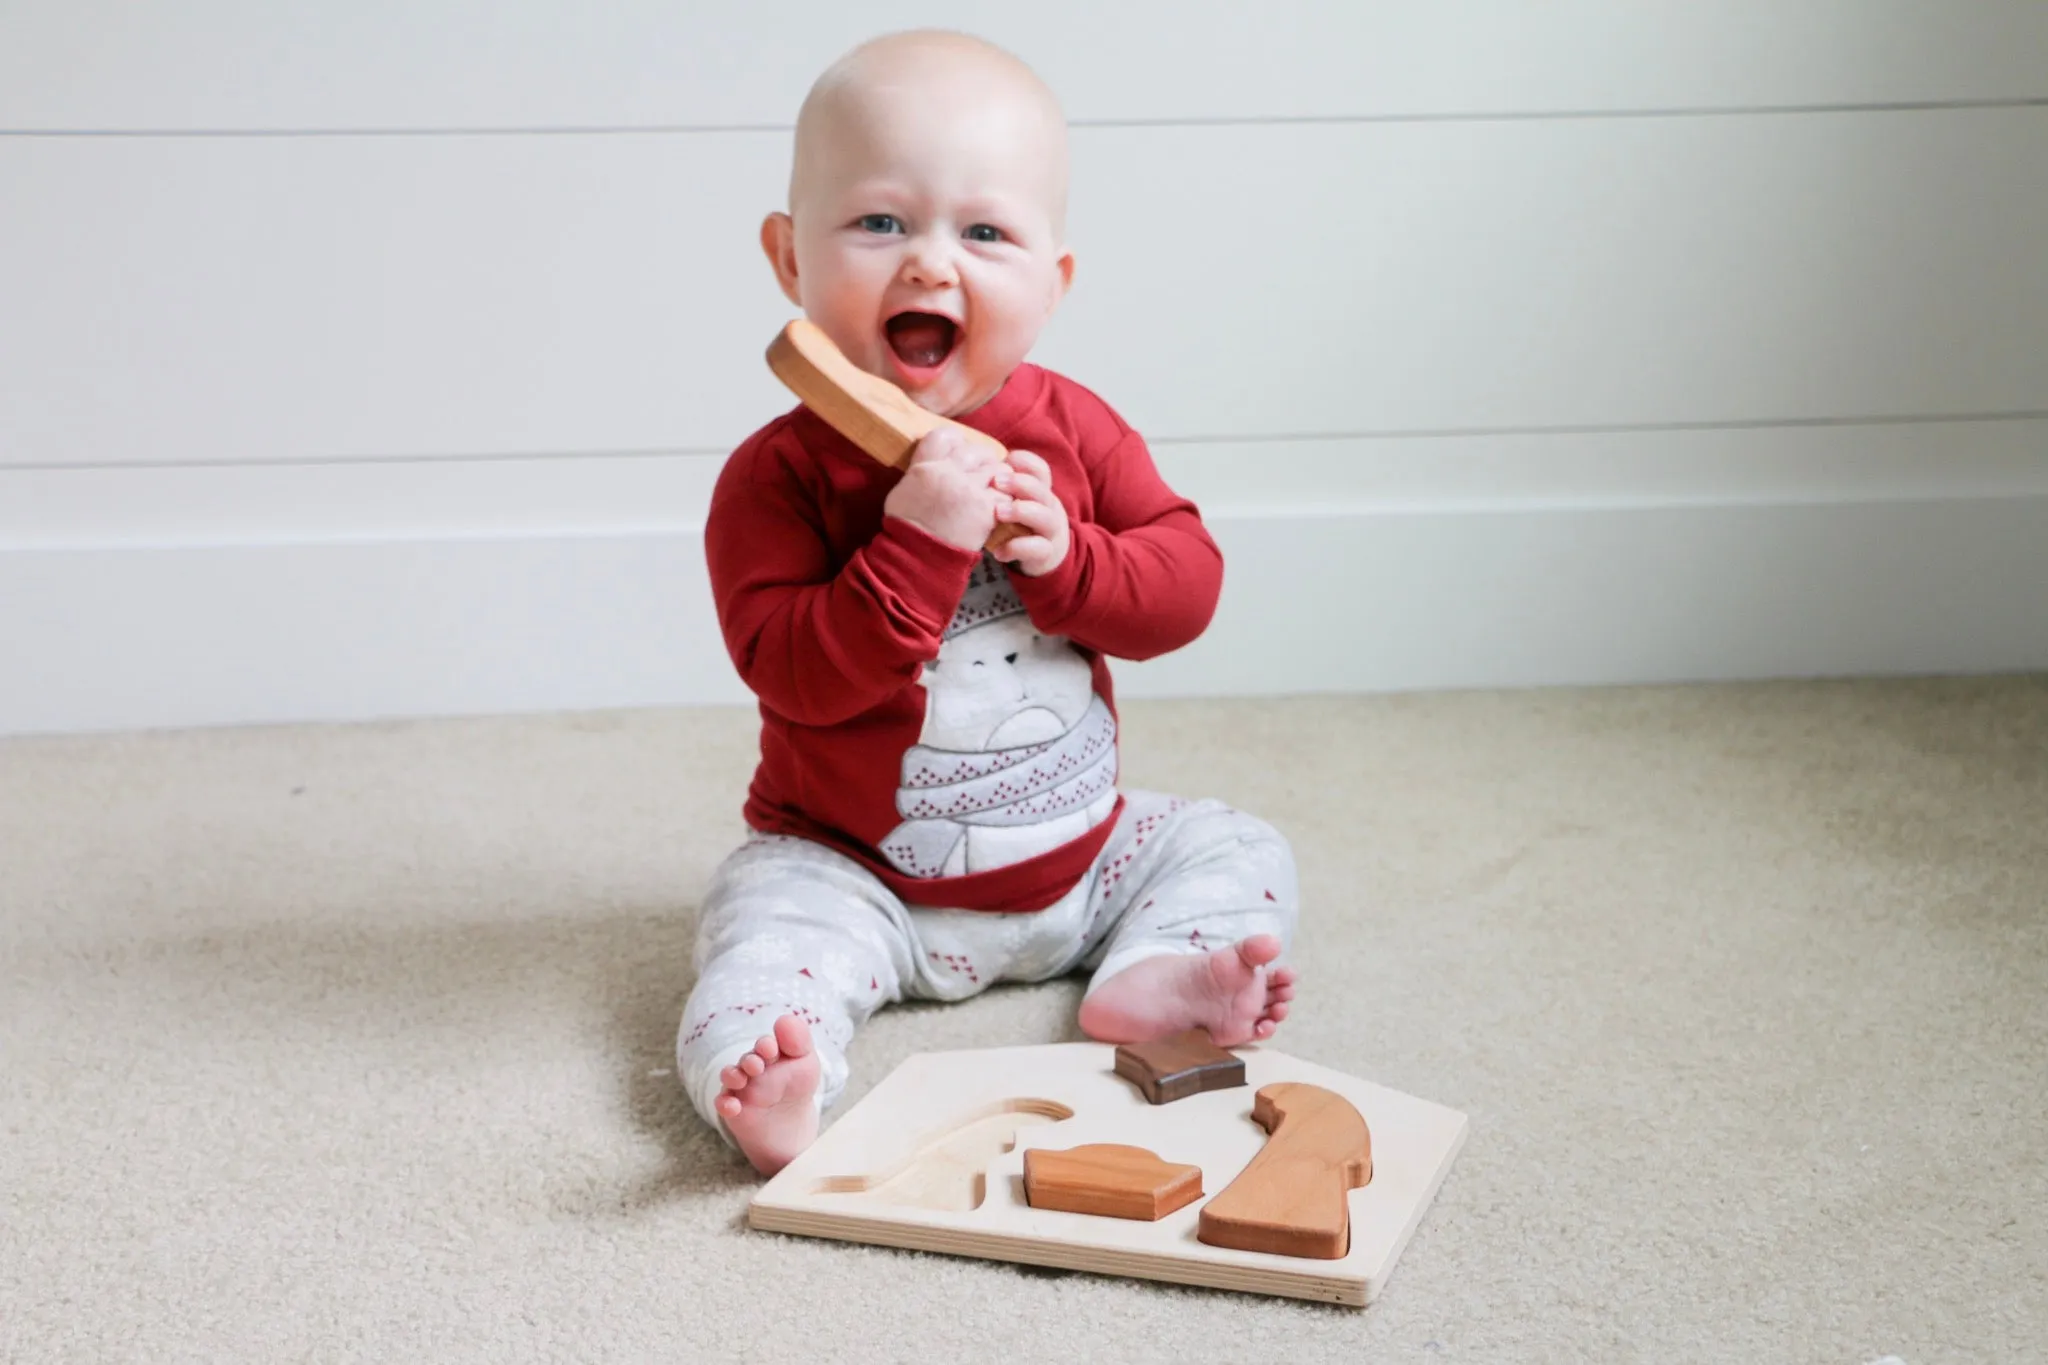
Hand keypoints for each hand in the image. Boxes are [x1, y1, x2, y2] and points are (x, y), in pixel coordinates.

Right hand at [884, 428, 1004, 551]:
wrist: (918, 557)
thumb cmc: (907, 528)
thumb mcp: (902, 491)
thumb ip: (919, 472)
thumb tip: (930, 463)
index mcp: (925, 467)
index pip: (944, 436)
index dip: (956, 441)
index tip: (960, 452)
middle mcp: (948, 473)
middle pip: (974, 451)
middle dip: (982, 460)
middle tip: (984, 472)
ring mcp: (968, 490)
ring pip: (996, 470)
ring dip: (999, 478)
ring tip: (995, 488)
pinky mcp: (985, 509)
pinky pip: (1005, 494)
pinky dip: (1005, 499)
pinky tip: (999, 507)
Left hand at [988, 450, 1069, 576]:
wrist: (1042, 557)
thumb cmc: (1018, 523)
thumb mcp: (1011, 502)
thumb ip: (999, 486)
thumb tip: (971, 467)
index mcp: (1040, 491)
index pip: (1040, 470)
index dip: (1026, 463)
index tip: (1006, 461)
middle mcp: (1049, 508)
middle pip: (1042, 490)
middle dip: (1020, 483)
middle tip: (997, 482)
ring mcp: (1050, 531)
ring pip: (1045, 517)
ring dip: (1021, 511)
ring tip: (998, 513)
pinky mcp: (1047, 553)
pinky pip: (1039, 549)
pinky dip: (1017, 548)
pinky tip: (998, 551)